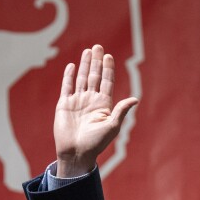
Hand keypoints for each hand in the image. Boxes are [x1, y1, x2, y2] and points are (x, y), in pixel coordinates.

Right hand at [54, 44, 138, 176]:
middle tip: (98, 46)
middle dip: (96, 62)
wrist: (76, 153)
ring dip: (85, 65)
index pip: (107, 82)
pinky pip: (67, 86)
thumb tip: (135, 99)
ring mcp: (77, 101)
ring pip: (82, 78)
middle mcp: (91, 100)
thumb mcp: (112, 127)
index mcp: (103, 105)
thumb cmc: (96, 143)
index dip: (108, 69)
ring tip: (88, 51)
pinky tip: (73, 66)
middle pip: (94, 76)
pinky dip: (69, 76)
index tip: (109, 56)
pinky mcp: (64, 104)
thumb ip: (121, 111)